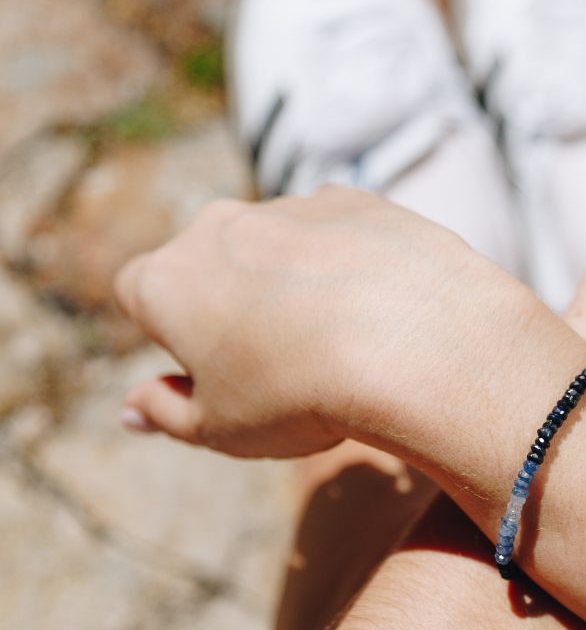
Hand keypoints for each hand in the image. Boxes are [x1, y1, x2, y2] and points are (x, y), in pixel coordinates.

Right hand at [114, 187, 536, 459]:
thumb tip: (133, 409)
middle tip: (284, 366)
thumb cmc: (301, 396)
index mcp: (165, 281)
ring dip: (295, 285)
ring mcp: (287, 208)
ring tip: (342, 344)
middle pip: (211, 265)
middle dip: (235, 307)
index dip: (174, 338)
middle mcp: (217, 228)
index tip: (218, 373)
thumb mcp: (222, 429)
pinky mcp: (352, 200)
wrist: (409, 344)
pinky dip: (351, 265)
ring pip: (278, 248)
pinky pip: (339, 236)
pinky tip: (379, 309)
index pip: (140, 297)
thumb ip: (168, 414)